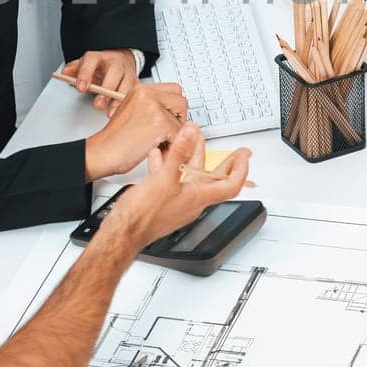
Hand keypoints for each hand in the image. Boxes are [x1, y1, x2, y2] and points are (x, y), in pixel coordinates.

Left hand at [61, 49, 140, 113]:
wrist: (121, 61)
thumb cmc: (101, 66)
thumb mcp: (86, 64)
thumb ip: (75, 68)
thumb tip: (65, 73)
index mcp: (100, 57)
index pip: (92, 61)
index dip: (85, 74)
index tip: (81, 87)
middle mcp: (115, 63)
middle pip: (114, 73)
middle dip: (106, 90)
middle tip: (97, 104)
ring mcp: (127, 73)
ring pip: (127, 85)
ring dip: (118, 100)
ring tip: (110, 113)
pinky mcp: (136, 83)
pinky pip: (135, 93)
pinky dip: (130, 104)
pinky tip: (124, 113)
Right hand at [84, 82, 187, 179]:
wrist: (102, 152)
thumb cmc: (115, 139)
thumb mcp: (132, 111)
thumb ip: (152, 106)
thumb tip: (174, 110)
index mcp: (140, 89)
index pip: (174, 90)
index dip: (173, 108)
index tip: (170, 119)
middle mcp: (147, 94)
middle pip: (181, 102)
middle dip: (178, 119)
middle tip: (165, 132)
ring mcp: (154, 107)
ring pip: (182, 121)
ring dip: (174, 134)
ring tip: (158, 141)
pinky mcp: (160, 123)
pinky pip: (179, 135)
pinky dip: (171, 146)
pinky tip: (157, 147)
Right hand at [106, 123, 249, 248]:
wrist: (122, 233)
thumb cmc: (143, 216)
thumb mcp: (164, 179)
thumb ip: (179, 154)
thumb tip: (191, 134)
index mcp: (198, 198)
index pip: (230, 185)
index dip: (240, 169)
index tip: (244, 156)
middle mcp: (191, 202)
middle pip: (213, 180)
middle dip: (223, 162)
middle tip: (237, 152)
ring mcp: (177, 203)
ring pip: (191, 177)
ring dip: (193, 158)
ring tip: (193, 141)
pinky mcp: (163, 202)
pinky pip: (172, 181)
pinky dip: (169, 166)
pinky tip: (159, 156)